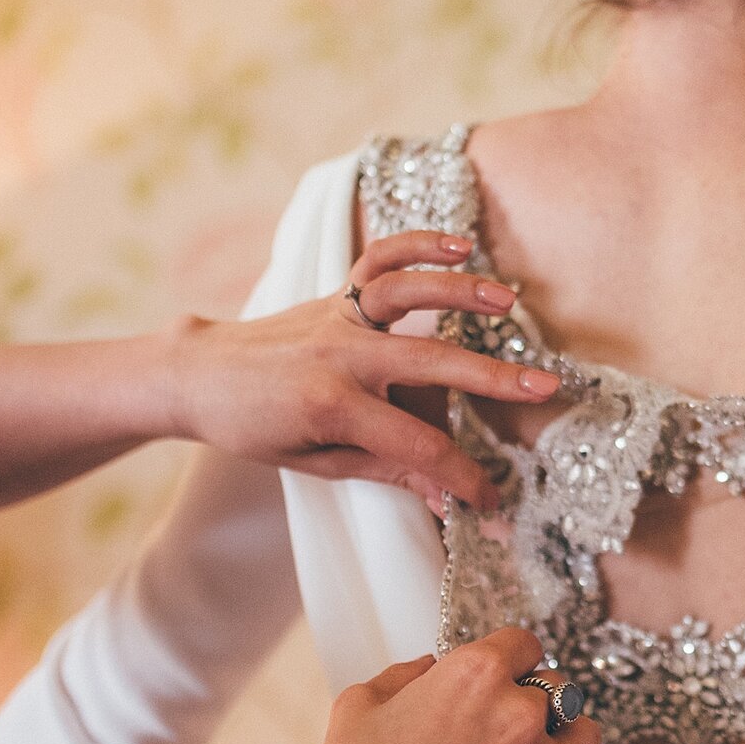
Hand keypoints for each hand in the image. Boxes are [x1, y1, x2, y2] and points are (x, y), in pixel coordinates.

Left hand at [165, 230, 560, 509]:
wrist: (201, 375)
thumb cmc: (256, 427)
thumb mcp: (318, 462)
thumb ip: (388, 470)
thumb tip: (447, 497)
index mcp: (331, 406)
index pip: (416, 446)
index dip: (459, 476)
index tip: (490, 498)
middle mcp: (339, 355)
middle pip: (429, 366)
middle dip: (491, 381)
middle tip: (544, 389)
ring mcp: (338, 317)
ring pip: (405, 295)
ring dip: (459, 291)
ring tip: (510, 299)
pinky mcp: (338, 294)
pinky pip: (380, 260)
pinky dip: (417, 245)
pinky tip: (459, 245)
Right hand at [304, 627, 602, 743]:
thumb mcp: (359, 705)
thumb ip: (403, 674)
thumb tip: (431, 666)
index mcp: (475, 673)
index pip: (524, 644)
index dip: (511, 658)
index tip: (505, 675)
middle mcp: (518, 712)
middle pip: (557, 686)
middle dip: (533, 699)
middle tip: (505, 724)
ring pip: (584, 732)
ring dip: (564, 737)